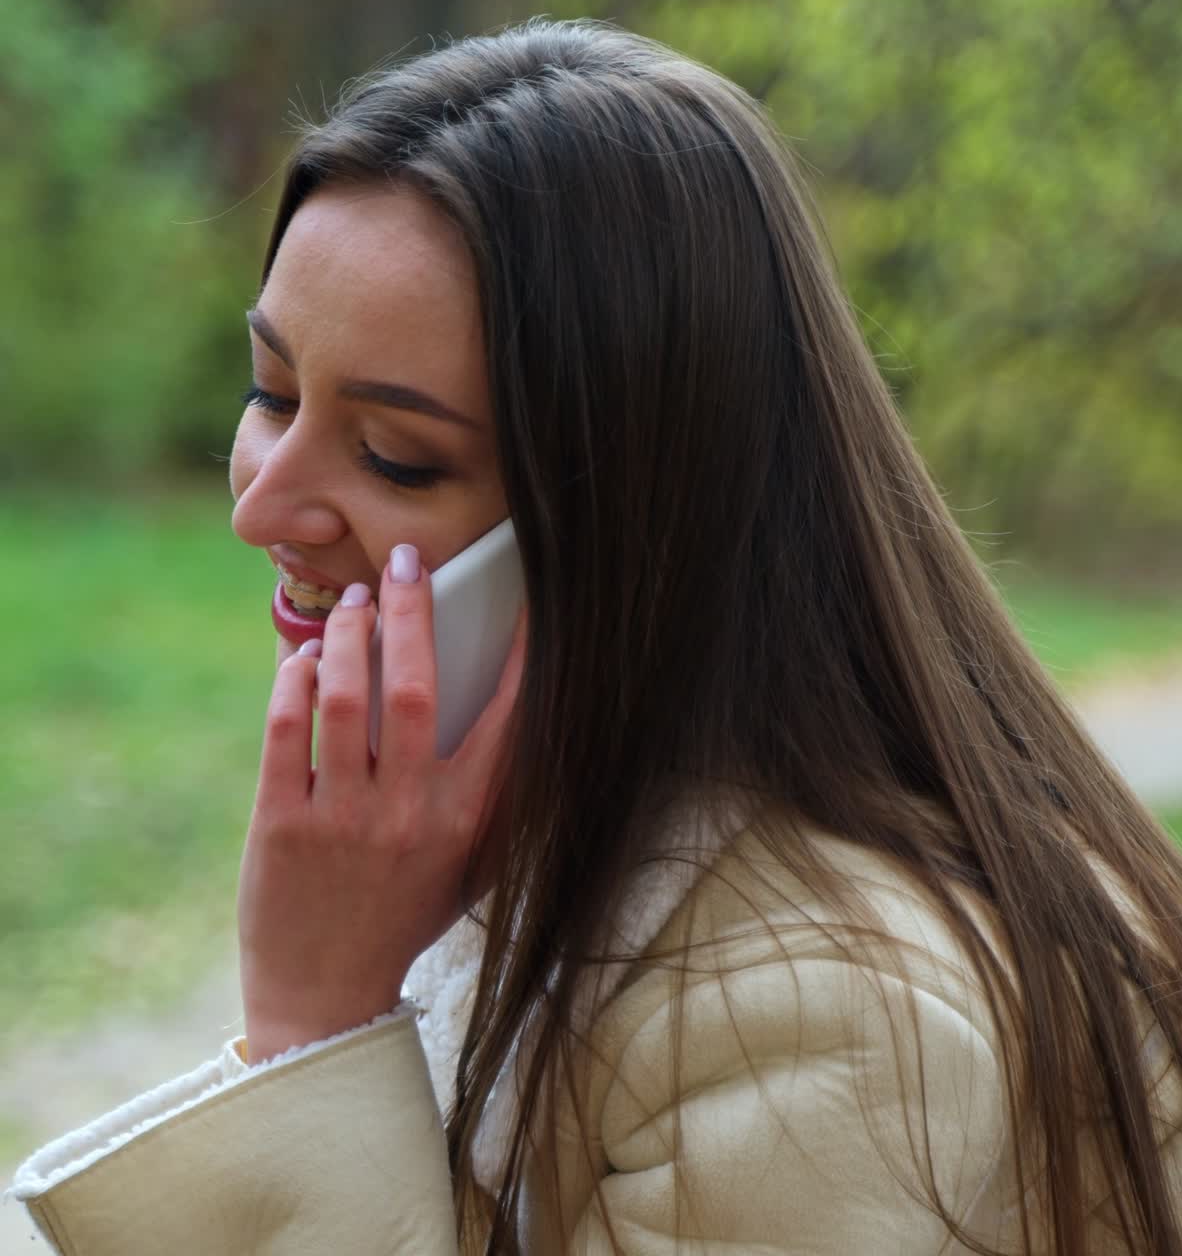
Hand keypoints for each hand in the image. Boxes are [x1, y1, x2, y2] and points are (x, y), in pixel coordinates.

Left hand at [237, 543, 525, 1062]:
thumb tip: (509, 722)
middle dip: (414, 610)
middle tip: (408, 560)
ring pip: (346, 699)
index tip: (521, 603)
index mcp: (464, 820)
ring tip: (351, 599)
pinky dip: (293, 683)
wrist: (326, 999)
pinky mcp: (282, 827)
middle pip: (416, 687)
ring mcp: (342, 819)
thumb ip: (491, 803)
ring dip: (348, 634)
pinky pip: (286, 733)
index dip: (518, 655)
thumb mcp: (466, 869)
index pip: (504, 720)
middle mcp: (409, 813)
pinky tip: (302, 658)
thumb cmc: (403, 920)